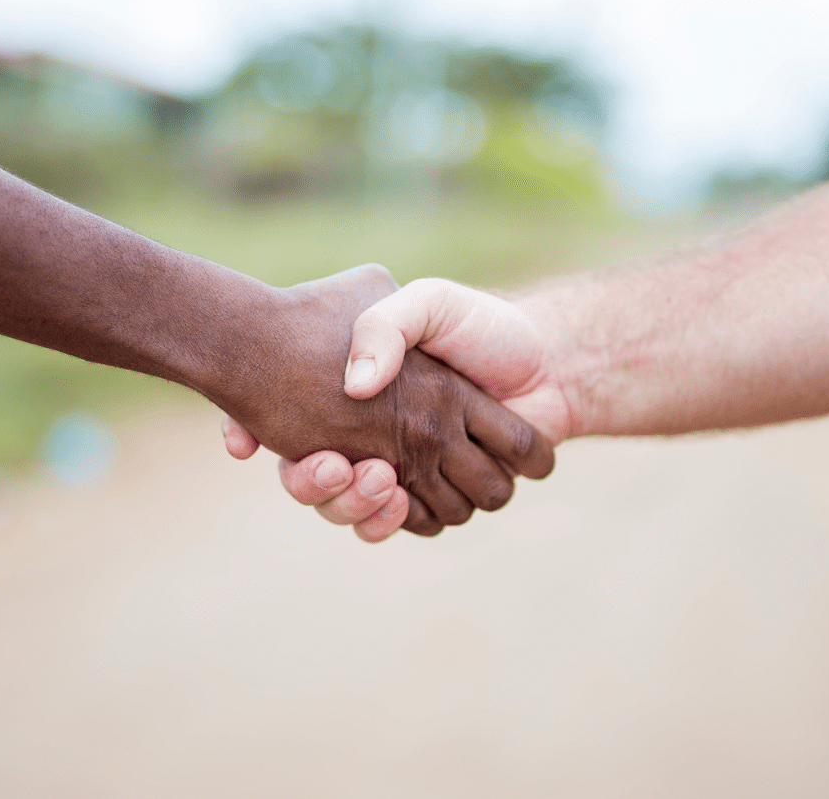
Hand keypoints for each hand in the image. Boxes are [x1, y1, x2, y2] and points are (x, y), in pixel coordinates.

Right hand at [212, 267, 555, 538]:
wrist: (546, 359)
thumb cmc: (479, 326)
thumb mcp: (423, 303)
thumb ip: (384, 326)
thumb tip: (356, 388)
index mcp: (361, 399)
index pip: (298, 434)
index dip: (282, 448)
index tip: (299, 445)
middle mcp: (377, 438)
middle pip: (324, 488)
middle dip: (327, 488)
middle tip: (348, 466)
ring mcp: (410, 470)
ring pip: (364, 511)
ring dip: (364, 504)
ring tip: (380, 477)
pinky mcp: (444, 496)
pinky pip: (409, 525)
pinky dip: (401, 518)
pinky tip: (401, 492)